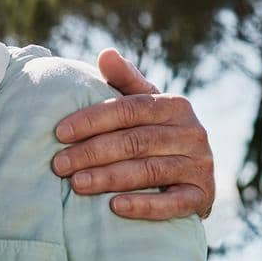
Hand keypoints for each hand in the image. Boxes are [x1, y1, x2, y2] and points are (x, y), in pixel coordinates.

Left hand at [52, 49, 214, 220]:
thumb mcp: (144, 107)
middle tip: (59, 165)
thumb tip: (106, 53)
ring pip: (150, 171)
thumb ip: (124, 82)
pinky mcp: (202, 196)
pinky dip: (144, 205)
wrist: (193, 179)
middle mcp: (193, 132)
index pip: (129, 109)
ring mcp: (199, 165)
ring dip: (110, 178)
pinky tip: (115, 207)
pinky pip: (173, 203)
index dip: (93, 120)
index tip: (59, 133)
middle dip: (93, 152)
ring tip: (76, 184)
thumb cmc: (156, 136)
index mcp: (175, 105)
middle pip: (136, 141)